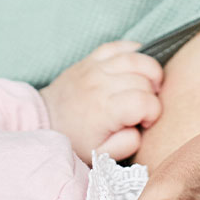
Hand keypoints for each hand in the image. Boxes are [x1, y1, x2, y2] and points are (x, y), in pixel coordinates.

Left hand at [39, 40, 162, 162]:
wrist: (46, 119)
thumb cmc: (75, 138)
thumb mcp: (101, 154)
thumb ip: (127, 144)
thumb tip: (140, 128)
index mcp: (105, 110)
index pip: (145, 102)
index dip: (153, 112)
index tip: (145, 121)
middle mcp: (101, 84)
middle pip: (144, 80)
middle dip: (152, 95)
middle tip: (143, 107)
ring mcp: (96, 67)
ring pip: (137, 58)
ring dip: (150, 71)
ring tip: (147, 86)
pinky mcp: (92, 58)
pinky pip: (120, 46)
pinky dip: (135, 51)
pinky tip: (137, 67)